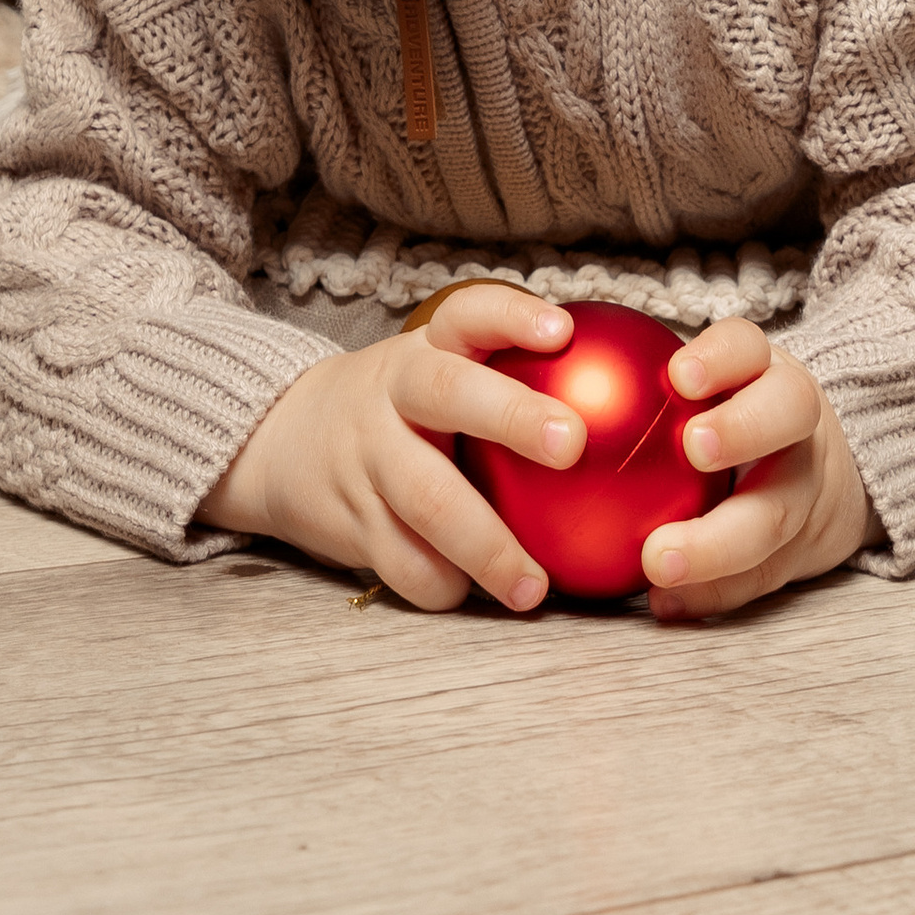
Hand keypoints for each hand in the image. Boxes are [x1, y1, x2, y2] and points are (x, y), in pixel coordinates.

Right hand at [200, 283, 581, 610]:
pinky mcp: (350, 522)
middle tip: (570, 444)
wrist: (281, 441)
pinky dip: (443, 585)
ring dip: (486, 546)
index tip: (562, 329)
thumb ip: (508, 384)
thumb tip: (633, 411)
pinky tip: (477, 599)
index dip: (512, 317)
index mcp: (425, 352)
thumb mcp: (436, 375)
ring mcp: (367, 458)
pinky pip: (402, 563)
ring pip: (426, 498)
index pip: (467, 314)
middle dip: (510, 413)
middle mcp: (393, 395)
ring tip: (534, 588)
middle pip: (447, 392)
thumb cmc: (399, 411)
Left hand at [641, 318, 877, 621]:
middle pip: (786, 415)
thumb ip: (632, 385)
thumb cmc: (722, 424)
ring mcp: (807, 490)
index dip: (720, 356)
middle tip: (693, 447)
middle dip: (743, 429)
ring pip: (778, 514)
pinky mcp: (803, 553)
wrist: (818, 483)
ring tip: (659, 563)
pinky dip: (712, 593)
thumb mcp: (699, 390)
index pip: (748, 347)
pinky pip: (760, 578)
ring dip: (718, 543)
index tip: (678, 375)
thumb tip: (524, 371)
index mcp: (762, 373)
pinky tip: (662, 603)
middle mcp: (796, 426)